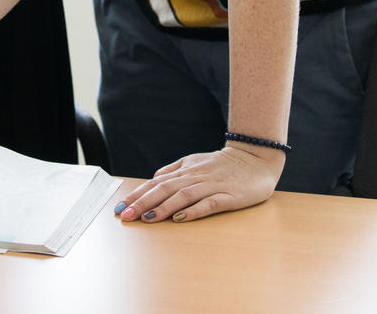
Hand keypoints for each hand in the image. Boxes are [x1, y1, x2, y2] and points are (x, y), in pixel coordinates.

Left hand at [114, 144, 283, 222]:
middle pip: (165, 189)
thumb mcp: (194, 162)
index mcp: (185, 170)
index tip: (120, 206)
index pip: (156, 183)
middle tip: (125, 215)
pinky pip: (209, 204)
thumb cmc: (223, 164)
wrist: (256, 158)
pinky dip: (194, 211)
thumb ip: (174, 170)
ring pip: (183, 196)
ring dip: (164, 207)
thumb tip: (153, 179)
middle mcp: (195, 177)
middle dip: (143, 202)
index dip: (138, 194)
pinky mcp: (228, 196)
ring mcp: (212, 186)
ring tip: (147, 218)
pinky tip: (181, 219)